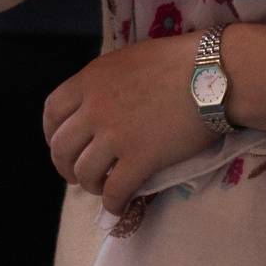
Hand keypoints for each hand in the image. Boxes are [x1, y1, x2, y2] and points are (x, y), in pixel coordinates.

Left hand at [43, 34, 217, 214]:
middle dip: (65, 166)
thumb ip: (106, 81)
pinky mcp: (140, 159)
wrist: (214, 73)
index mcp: (90, 80)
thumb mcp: (129, 59)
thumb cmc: (178, 60)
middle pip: (61, 147)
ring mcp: (116, 135)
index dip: (51, 133)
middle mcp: (95, 108)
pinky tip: (118, 206)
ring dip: (90, 185)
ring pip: (84, 172)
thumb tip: (99, 103)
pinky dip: (112, 203)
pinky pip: (114, 191)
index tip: (61, 143)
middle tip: (77, 174)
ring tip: (101, 187)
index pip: (52, 111)